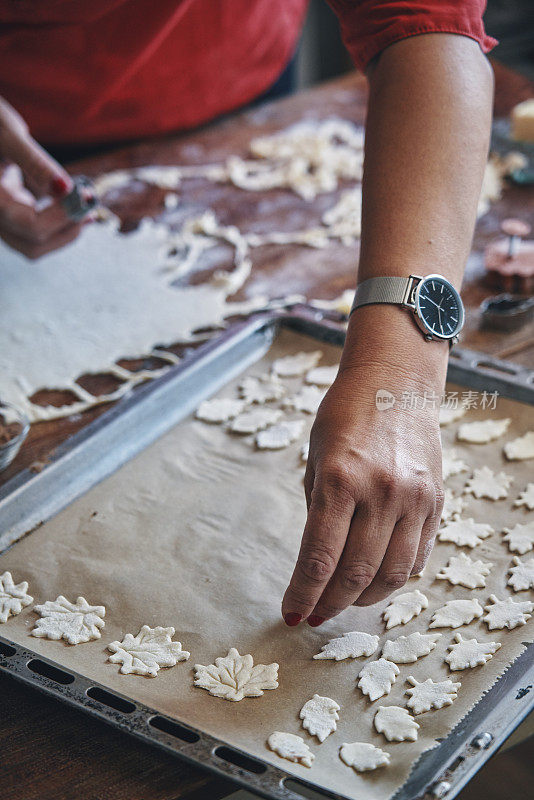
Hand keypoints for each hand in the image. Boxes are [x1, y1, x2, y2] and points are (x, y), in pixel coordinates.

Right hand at [0, 97, 84, 257]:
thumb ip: (34, 162)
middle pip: (32, 246)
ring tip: (88, 211)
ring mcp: (1, 221)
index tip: (83, 197)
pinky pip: (35, 236)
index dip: (60, 217)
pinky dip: (58, 228)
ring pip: (35, 247)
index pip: (28, 224)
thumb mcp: (8, 133)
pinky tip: (77, 211)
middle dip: (66, 230)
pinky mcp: (11, 218)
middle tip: (89, 206)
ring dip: (65, 234)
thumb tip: (65, 188)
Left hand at [282, 308, 445, 625]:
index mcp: (340, 479)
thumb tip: (318, 562)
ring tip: (345, 604)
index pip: (319, 558)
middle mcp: (381, 491)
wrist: (396, 383)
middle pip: (355, 574)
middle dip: (330, 604)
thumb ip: (319, 510)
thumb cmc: (345, 415)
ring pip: (392, 574)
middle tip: (315, 616)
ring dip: (364, 599)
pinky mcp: (435, 501)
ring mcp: (414, 498)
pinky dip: (395, 576)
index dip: (303, 594)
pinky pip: (418, 555)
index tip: (291, 615)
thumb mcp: (316, 458)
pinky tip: (376, 579)